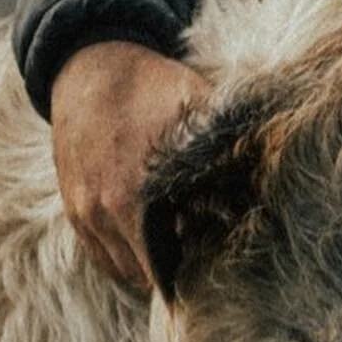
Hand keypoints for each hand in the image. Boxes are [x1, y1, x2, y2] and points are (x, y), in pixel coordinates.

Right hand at [50, 42, 211, 289]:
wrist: (90, 63)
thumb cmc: (153, 87)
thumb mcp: (199, 111)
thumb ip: (229, 152)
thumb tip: (269, 184)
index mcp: (135, 200)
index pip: (164, 273)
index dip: (194, 278)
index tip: (218, 270)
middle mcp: (104, 214)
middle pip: (146, 277)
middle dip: (176, 271)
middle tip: (205, 255)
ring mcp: (84, 214)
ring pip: (122, 270)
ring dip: (149, 265)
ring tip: (179, 244)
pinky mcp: (72, 208)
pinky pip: (100, 256)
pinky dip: (124, 256)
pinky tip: (149, 237)